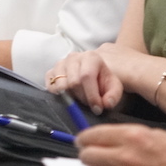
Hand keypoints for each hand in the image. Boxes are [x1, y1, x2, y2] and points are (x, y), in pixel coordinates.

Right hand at [49, 43, 163, 113]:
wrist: (94, 77)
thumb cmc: (103, 82)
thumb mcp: (114, 88)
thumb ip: (113, 96)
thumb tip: (106, 103)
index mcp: (91, 57)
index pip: (86, 76)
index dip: (92, 95)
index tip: (97, 108)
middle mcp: (73, 57)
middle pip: (73, 82)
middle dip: (83, 98)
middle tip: (90, 104)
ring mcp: (60, 64)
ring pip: (61, 86)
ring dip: (71, 98)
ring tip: (81, 99)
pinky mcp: (50, 73)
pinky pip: (50, 87)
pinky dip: (59, 96)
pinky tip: (70, 96)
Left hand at [75, 124, 165, 165]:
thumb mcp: (155, 135)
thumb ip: (129, 136)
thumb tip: (106, 139)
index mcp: (132, 136)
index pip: (92, 135)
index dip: (84, 139)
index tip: (83, 141)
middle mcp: (125, 157)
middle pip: (87, 156)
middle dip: (88, 155)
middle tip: (93, 157)